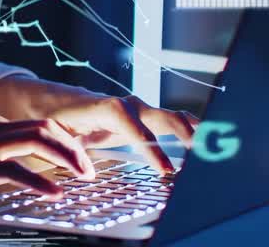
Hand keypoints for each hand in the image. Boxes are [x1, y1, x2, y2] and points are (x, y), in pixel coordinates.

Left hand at [0, 74, 198, 173]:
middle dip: (184, 134)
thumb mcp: (54, 133)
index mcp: (101, 107)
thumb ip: (69, 149)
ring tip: (218, 151)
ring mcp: (137, 110)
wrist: (50, 99)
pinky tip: (210, 145)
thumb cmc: (53, 116)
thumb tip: (86, 169)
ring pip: (171, 117)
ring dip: (194, 132)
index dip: (149, 142)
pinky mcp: (144, 118)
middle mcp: (124, 105)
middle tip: (204, 157)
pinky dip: (191, 131)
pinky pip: (172, 122)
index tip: (166, 170)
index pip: (129, 119)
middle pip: (160, 115)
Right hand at [0, 111, 90, 198]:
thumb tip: (2, 164)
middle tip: (89, 169)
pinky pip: (17, 170)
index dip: (63, 140)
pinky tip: (55, 194)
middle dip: (74, 147)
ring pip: (39, 140)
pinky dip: (41, 181)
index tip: (77, 157)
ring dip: (67, 158)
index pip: (36, 124)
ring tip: (82, 177)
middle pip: (45, 128)